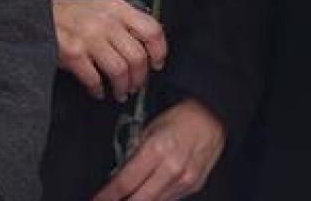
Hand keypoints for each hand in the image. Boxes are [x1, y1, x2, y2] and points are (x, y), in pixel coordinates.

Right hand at [50, 0, 166, 101]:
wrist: (40, 14)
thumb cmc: (73, 13)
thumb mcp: (104, 8)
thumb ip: (126, 21)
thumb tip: (148, 42)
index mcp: (117, 8)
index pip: (151, 30)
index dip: (159, 51)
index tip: (157, 63)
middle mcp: (106, 22)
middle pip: (137, 55)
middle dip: (140, 77)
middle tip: (136, 84)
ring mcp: (89, 38)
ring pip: (119, 70)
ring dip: (122, 86)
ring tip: (120, 91)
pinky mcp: (73, 54)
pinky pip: (94, 78)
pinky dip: (98, 89)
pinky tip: (98, 91)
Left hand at [93, 98, 225, 200]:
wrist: (213, 117)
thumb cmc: (180, 119)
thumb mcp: (150, 129)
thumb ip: (134, 154)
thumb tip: (117, 177)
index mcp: (157, 150)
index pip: (125, 182)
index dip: (107, 196)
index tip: (96, 200)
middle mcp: (172, 169)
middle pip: (138, 200)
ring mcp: (185, 180)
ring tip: (126, 199)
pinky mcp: (194, 186)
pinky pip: (169, 200)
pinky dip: (155, 199)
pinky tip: (147, 195)